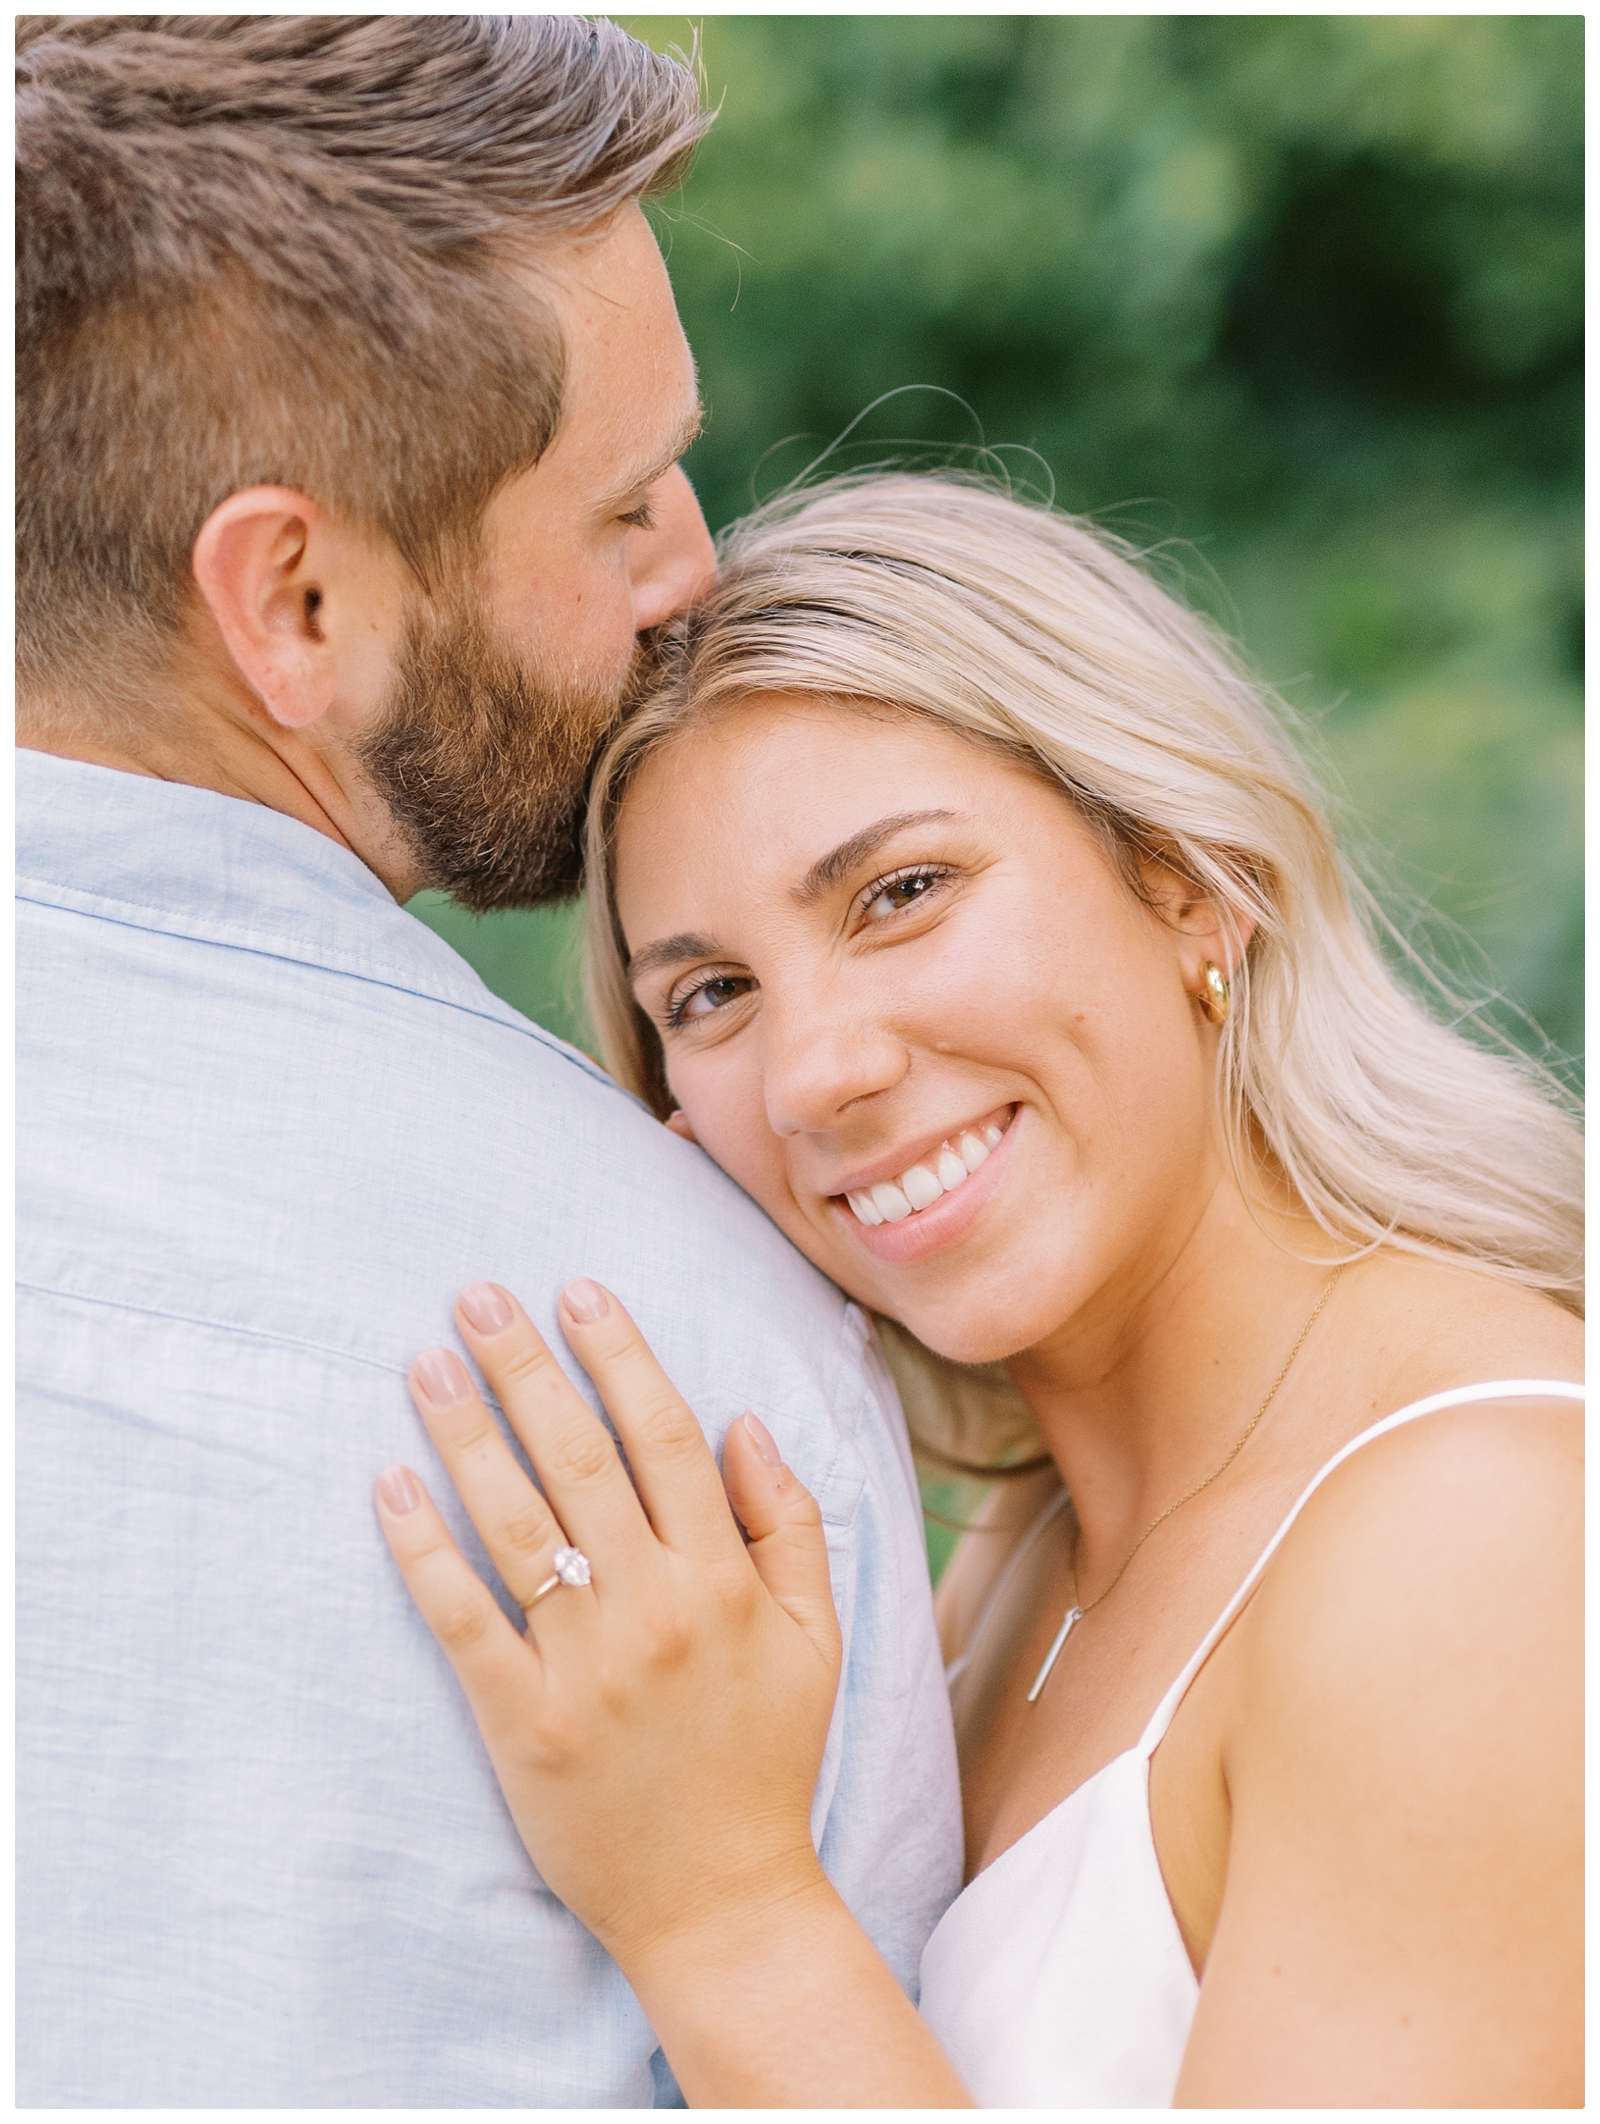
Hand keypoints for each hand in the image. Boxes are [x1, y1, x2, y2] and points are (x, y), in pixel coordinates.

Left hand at [372, 1276, 841, 1977]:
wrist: (721, 1901)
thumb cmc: (767, 1758)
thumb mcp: (818, 1638)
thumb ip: (788, 1524)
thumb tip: (746, 1421)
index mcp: (723, 1580)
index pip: (664, 1437)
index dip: (619, 1356)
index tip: (578, 1292)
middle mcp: (654, 1608)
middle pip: (578, 1459)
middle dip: (525, 1366)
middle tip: (476, 1295)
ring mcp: (585, 1666)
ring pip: (515, 1523)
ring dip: (465, 1432)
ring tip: (427, 1361)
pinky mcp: (525, 1723)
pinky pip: (463, 1619)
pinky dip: (424, 1549)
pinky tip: (391, 1485)